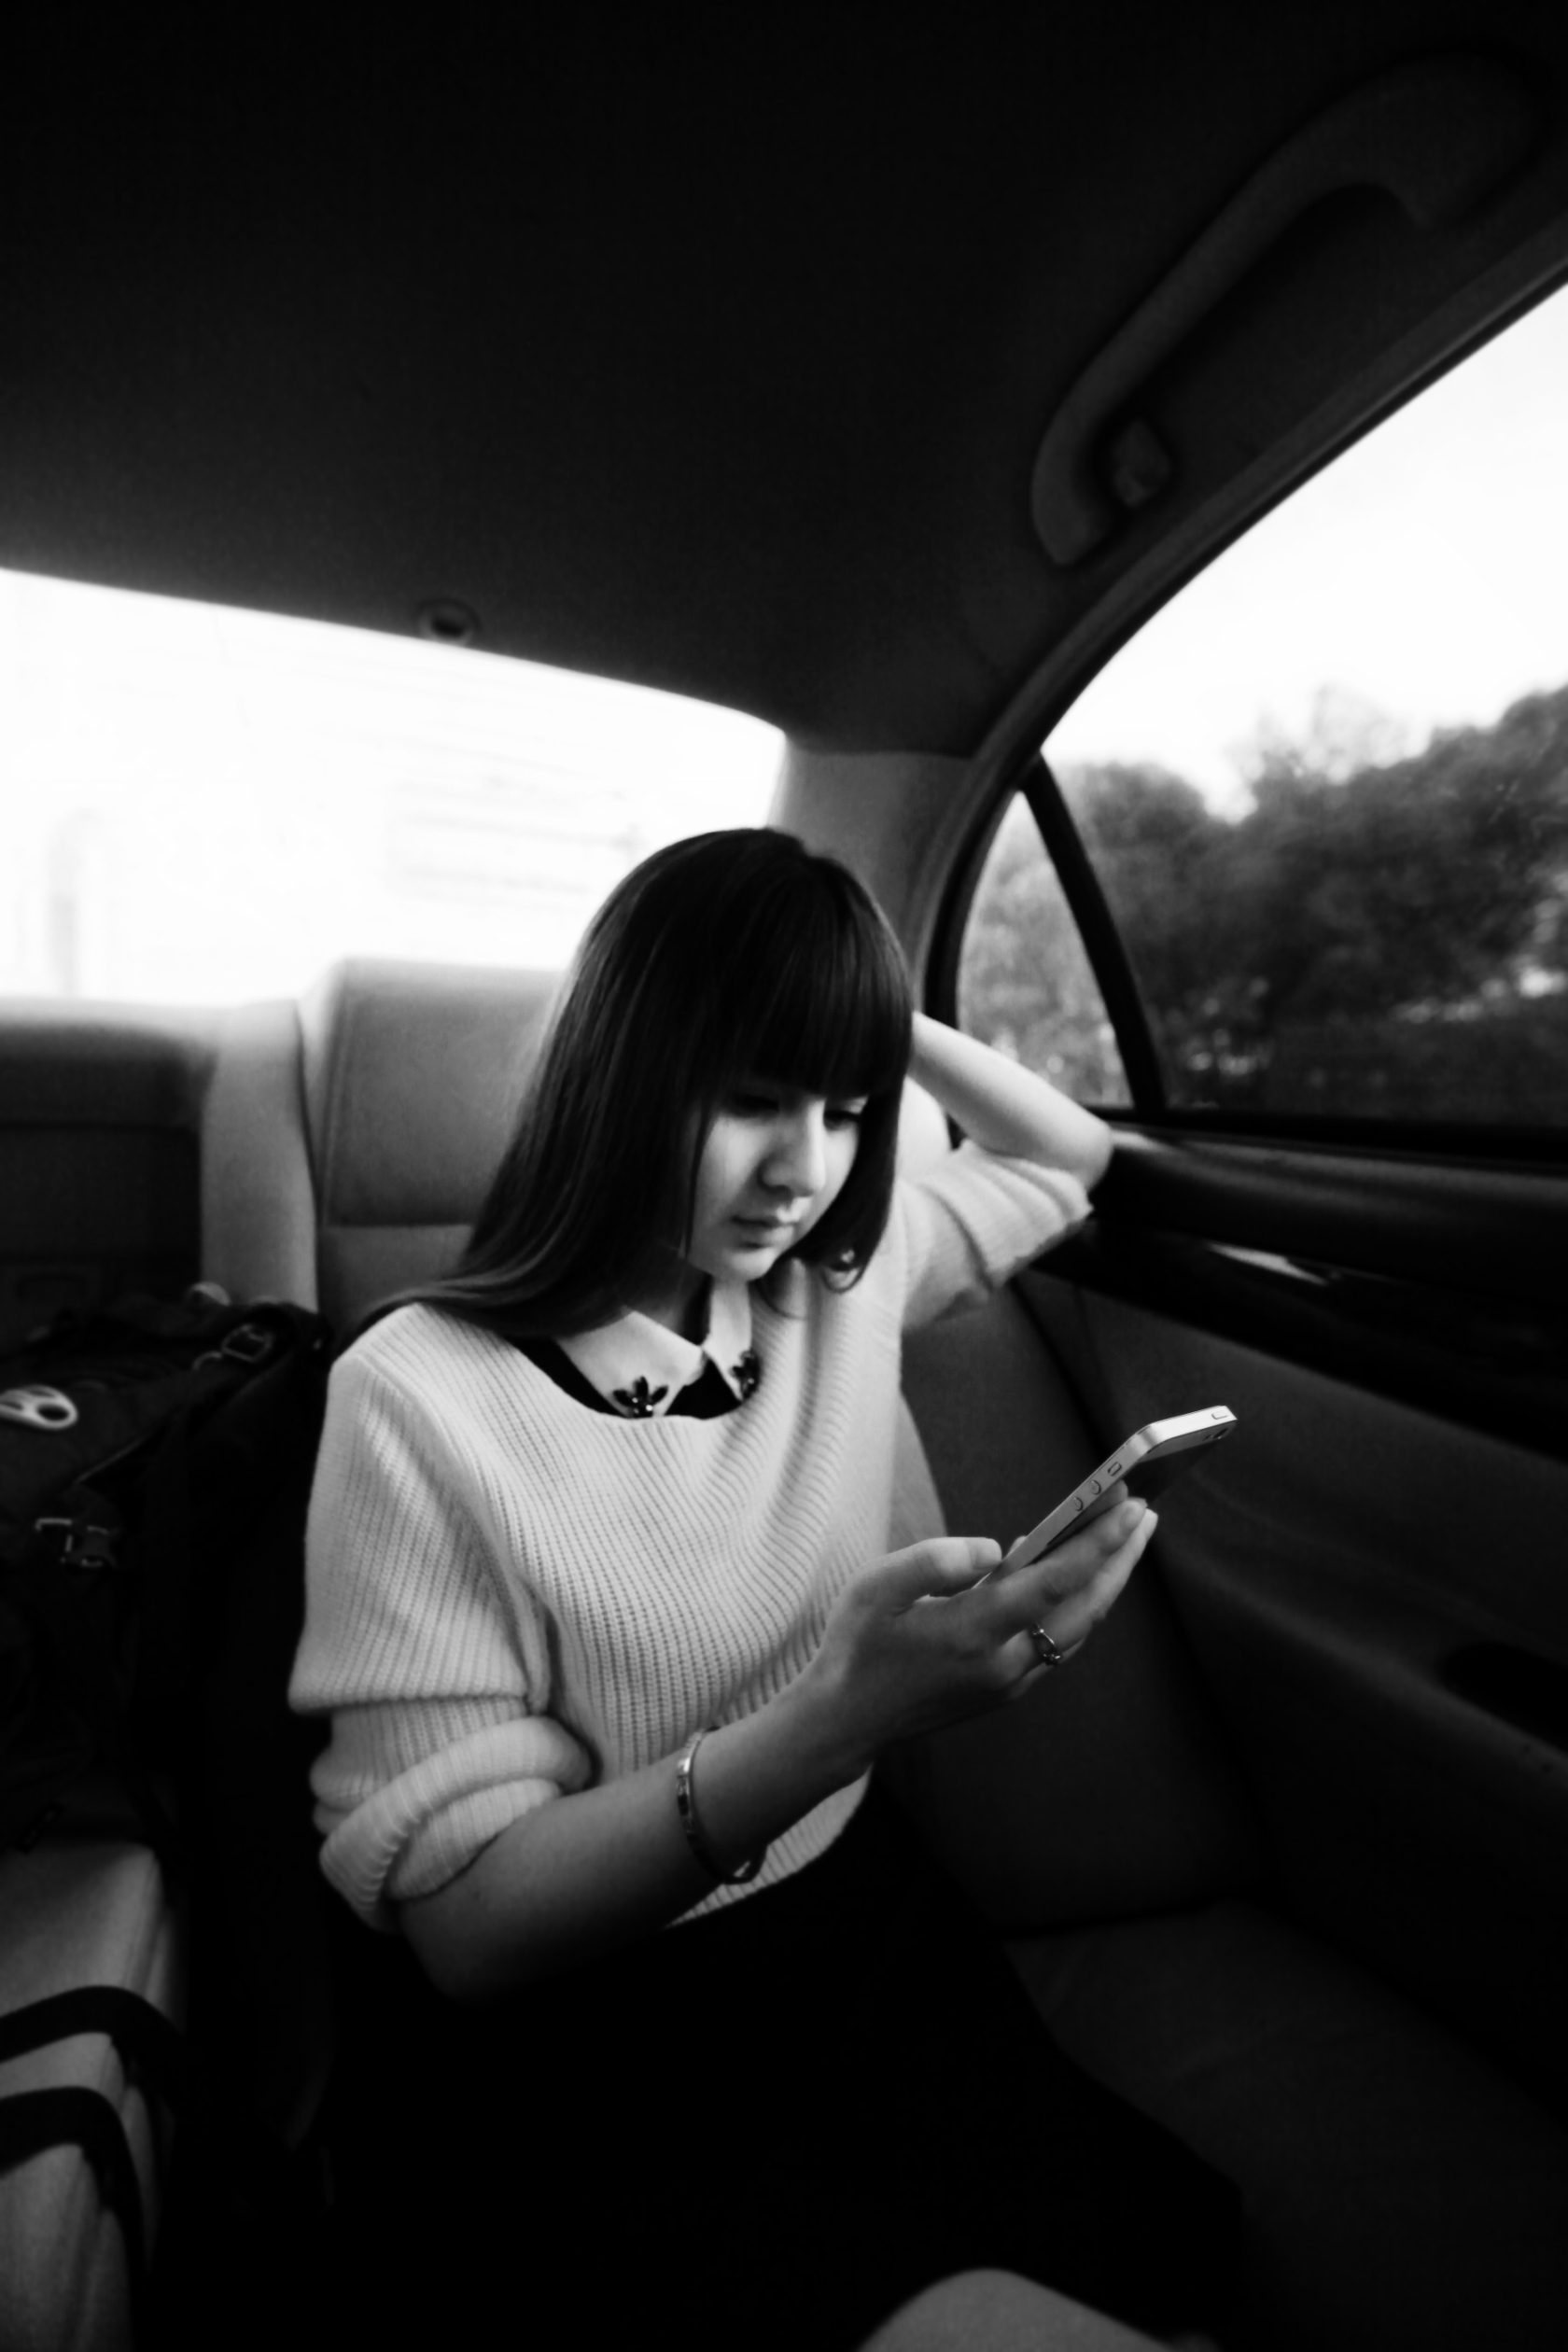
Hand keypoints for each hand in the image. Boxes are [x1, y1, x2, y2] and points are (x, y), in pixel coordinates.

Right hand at [801, 1495, 1156, 1770]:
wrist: (846, 1720)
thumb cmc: (856, 1645)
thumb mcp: (873, 1588)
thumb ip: (934, 1561)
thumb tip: (995, 1547)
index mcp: (969, 1634)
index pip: (1052, 1584)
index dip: (1097, 1544)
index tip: (1129, 1505)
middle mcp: (1001, 1664)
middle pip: (1083, 1609)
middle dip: (1120, 1559)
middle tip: (1145, 1511)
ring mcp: (1009, 1682)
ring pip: (1077, 1629)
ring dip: (1106, 1582)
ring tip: (1125, 1536)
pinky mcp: (1006, 1688)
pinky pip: (1057, 1641)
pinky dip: (1077, 1604)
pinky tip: (1074, 1572)